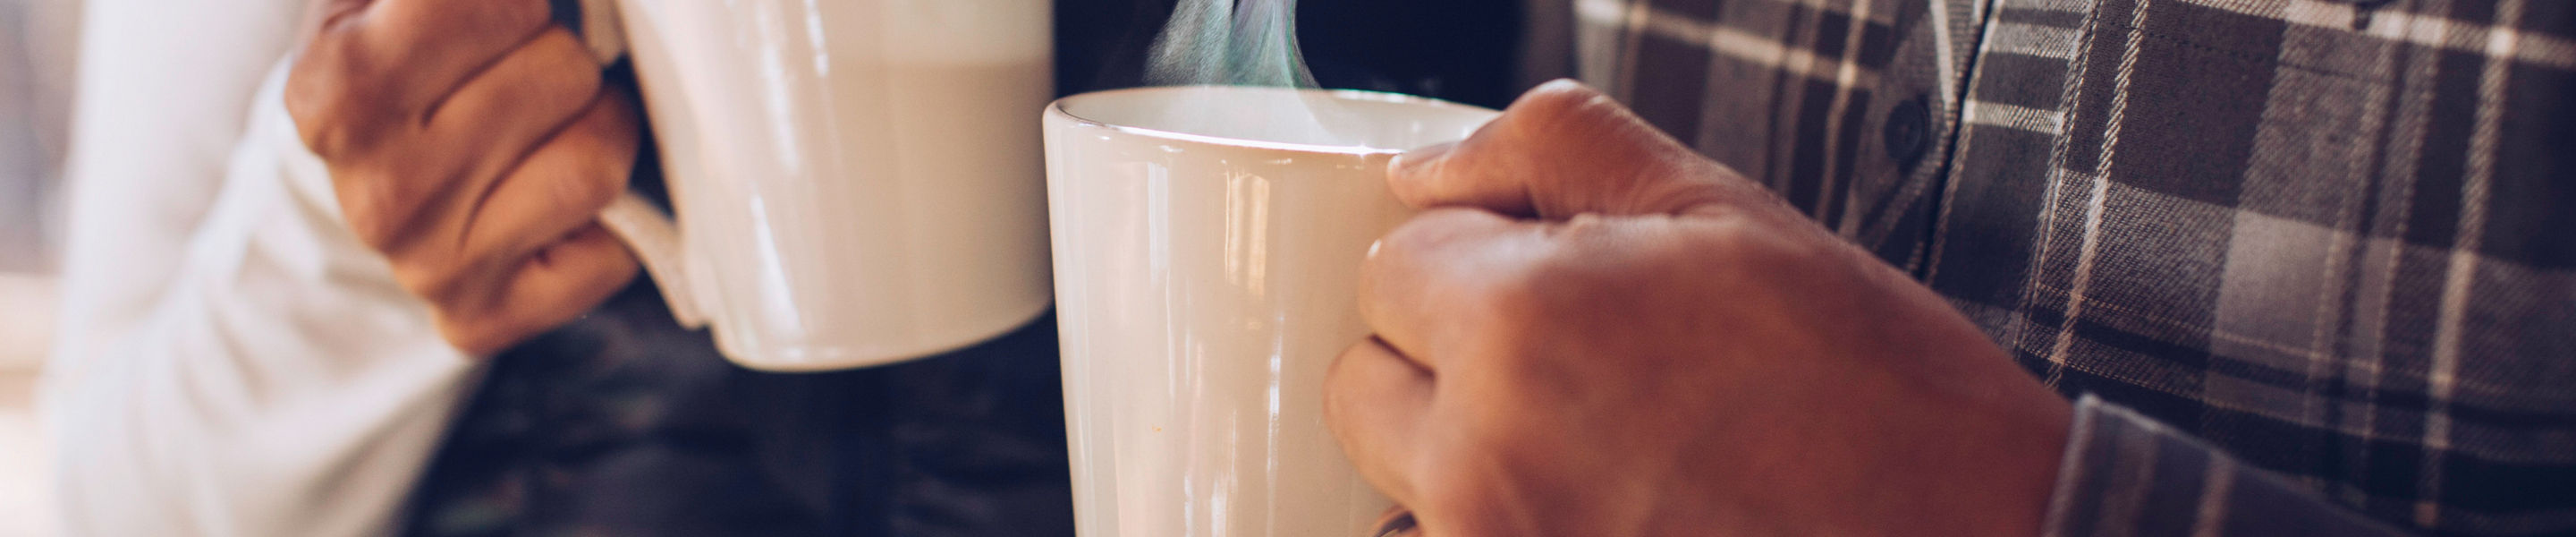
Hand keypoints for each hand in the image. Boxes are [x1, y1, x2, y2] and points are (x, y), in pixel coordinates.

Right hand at [284, 0, 638, 356]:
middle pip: (566, 73)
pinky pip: (614, 253)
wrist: (372, 184)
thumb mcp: (391, 1)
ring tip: (554, 124)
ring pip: (595, 164)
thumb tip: (534, 3)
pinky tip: (559, 196)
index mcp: (339, 90)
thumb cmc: (404, 69)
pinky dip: (616, 215)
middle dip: (564, 55)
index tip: (502, 15)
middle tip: (527, 72)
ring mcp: (430, 268)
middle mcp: (378, 193)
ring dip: (601, 125)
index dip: (520, 2)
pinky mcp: (482, 321)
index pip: (501, 7)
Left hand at [1325, 81, 2073, 536]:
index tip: (1561, 293)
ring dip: (1463, 474)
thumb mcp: (1725, 209)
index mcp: (1521, 327)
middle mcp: (1481, 461)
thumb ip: (1549, 150)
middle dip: (1446, 370)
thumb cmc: (1872, 388)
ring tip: (1603, 466)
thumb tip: (1417, 171)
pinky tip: (1604, 523)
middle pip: (1364, 390)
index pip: (1391, 270)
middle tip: (1582, 380)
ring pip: (1396, 496)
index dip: (1475, 266)